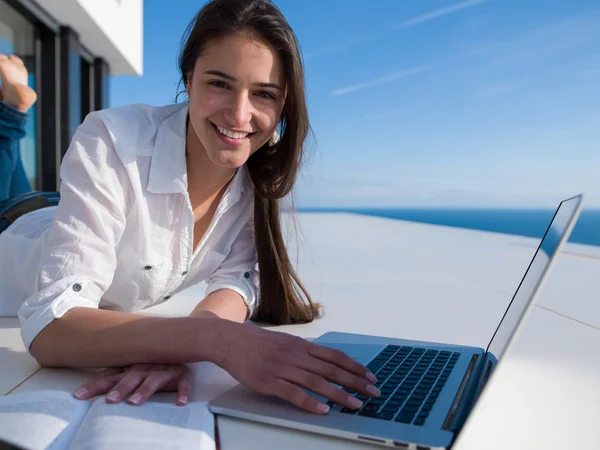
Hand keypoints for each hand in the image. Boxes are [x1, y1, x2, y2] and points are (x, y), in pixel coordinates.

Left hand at [73, 363, 193, 405]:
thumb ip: (115, 378)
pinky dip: (182, 391)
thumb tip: (85, 392)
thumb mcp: (132, 368)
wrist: (183, 342)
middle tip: (110, 400)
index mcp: (130, 366)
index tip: (78, 396)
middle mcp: (145, 366)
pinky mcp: (182, 373)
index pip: (110, 375)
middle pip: (131, 376)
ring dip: (144, 390)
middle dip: (120, 388)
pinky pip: (184, 382)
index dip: (95, 385)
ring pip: (154, 379)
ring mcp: (164, 369)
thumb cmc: (153, 362)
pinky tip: (180, 402)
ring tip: (134, 402)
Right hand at [215, 322, 379, 413]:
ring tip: (355, 405)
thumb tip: (326, 362)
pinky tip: (323, 410)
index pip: (335, 356)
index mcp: (301, 345)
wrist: (231, 340)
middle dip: (355, 382)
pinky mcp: (269, 382)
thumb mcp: (286, 342)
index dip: (355, 367)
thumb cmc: (258, 343)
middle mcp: (296, 355)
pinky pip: (293, 394)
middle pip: (331, 369)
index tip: (370, 377)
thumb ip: (304, 352)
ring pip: (317, 382)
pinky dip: (310, 403)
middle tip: (373, 393)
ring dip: (339, 395)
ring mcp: (283, 368)